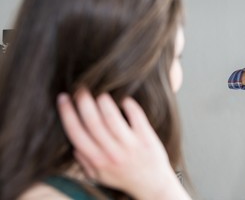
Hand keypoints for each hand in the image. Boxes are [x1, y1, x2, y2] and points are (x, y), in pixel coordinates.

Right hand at [57, 88, 189, 199]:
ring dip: (103, 100)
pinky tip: (124, 98)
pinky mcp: (146, 138)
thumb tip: (74, 145)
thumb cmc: (124, 177)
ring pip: (112, 117)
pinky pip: (136, 116)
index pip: (76, 133)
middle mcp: (112, 153)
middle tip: (81, 88)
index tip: (63, 97)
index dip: (67, 113)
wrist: (153, 185)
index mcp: (97, 160)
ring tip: (100, 90)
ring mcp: (130, 145)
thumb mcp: (99, 176)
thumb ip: (85, 162)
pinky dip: (129, 105)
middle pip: (92, 121)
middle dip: (83, 101)